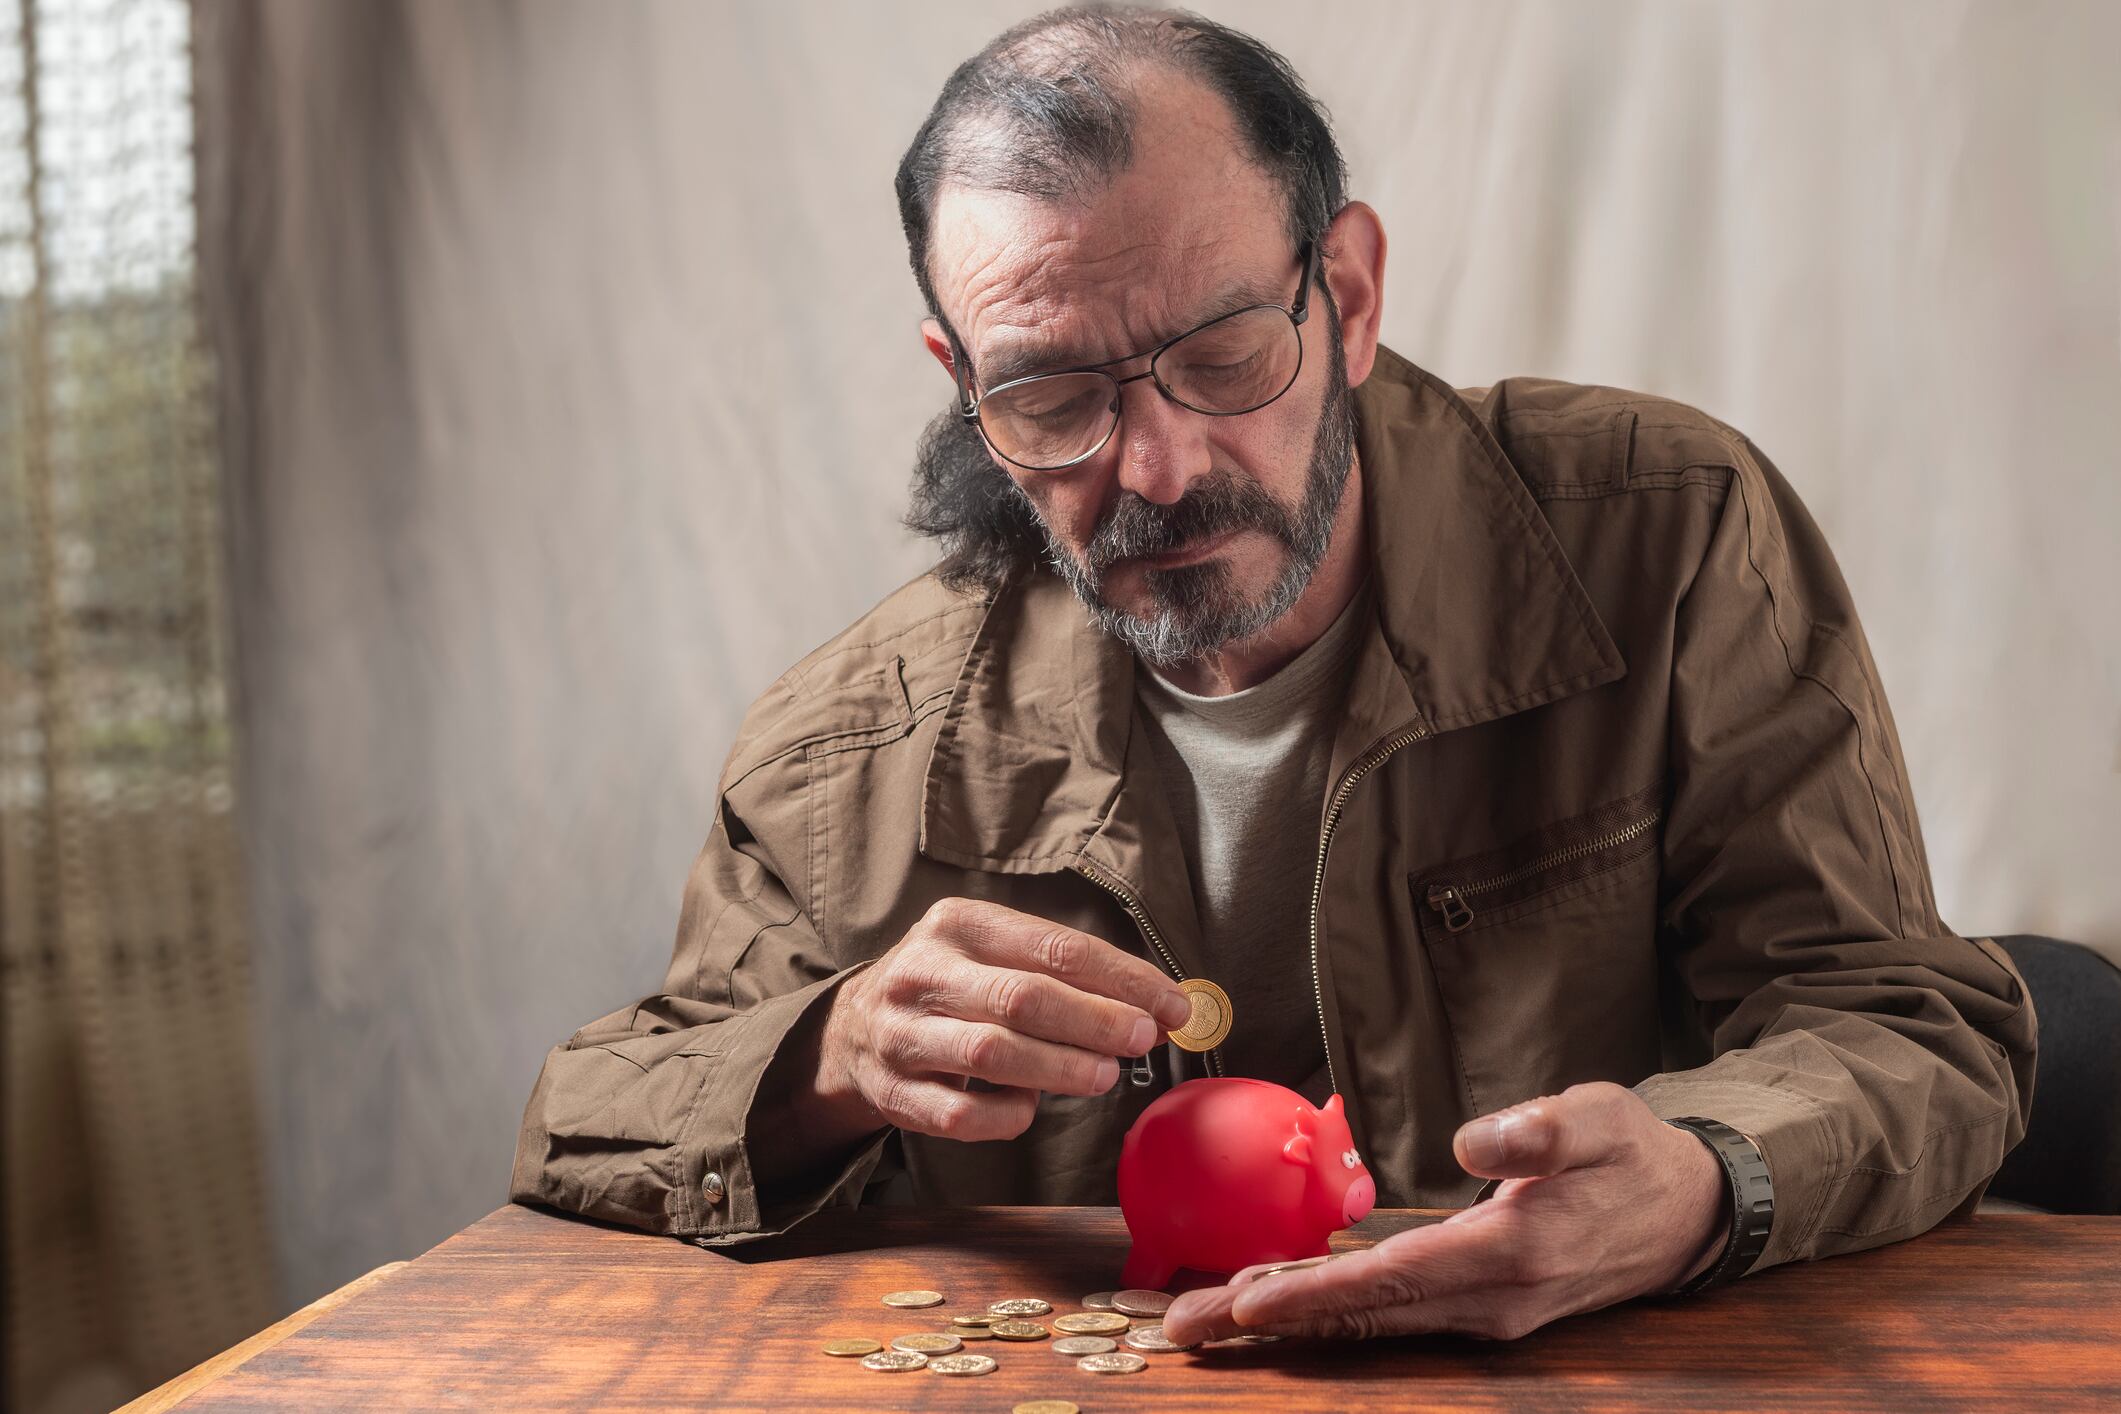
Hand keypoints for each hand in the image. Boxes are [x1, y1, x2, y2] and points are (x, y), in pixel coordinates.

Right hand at [816, 897, 1193, 1142]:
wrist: (853, 1029)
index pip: (1056, 947)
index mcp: (958, 924)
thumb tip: (1156, 1005)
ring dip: (1061, 1067)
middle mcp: (923, 972)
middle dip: (1096, 1020)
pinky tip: (1032, 1107)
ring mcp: (903, 1034)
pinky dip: (1009, 1115)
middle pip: (1024, 996)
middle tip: (1144, 1038)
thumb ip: (1063, 973)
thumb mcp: (993, 953)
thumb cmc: (952, 987)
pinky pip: (963, 1115)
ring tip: (1105, 1075)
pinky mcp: (894, 1093)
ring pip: (992, 1053)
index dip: (1123, 979)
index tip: (1173, 1004)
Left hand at [1161, 1082, 1730, 1343]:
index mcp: (1512, 1253)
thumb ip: (1539, 1129)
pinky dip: (1326, 1311)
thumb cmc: (1634, 1156)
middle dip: (1269, 1323)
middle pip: (1362, 1317)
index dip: (1315, 1294)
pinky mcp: (1477, 1305)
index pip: (1393, 1280)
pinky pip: (1387, 1313)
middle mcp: (1490, 1299)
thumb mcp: (1602, 1119)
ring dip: (1287, 1322)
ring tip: (1204, 1318)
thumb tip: (1471, 1141)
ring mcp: (1484, 1312)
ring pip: (1368, 1322)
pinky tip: (1275, 1300)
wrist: (1687, 1214)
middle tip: (1180, 1328)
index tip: (1247, 1302)